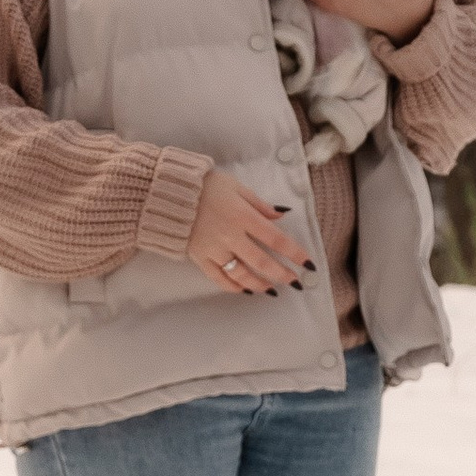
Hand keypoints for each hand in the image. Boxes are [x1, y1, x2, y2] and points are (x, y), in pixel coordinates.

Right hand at [187, 167, 310, 297]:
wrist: (168, 192)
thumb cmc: (205, 186)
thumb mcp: (236, 187)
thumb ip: (259, 204)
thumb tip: (281, 215)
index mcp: (243, 216)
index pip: (276, 239)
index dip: (295, 254)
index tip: (308, 264)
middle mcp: (231, 236)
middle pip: (262, 261)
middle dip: (282, 274)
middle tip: (294, 282)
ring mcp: (214, 250)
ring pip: (241, 274)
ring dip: (260, 284)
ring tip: (272, 289)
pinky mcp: (200, 258)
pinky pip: (219, 278)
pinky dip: (233, 287)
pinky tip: (245, 289)